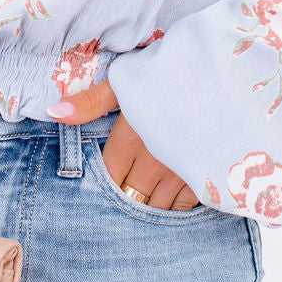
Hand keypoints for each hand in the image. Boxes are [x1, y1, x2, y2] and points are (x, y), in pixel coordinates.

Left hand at [48, 77, 200, 209]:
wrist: (228, 74)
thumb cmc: (174, 72)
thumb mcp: (129, 80)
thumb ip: (91, 101)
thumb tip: (53, 112)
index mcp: (131, 138)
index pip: (106, 177)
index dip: (101, 183)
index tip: (101, 182)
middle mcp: (154, 162)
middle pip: (128, 198)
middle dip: (123, 198)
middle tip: (121, 194)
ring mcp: (182, 173)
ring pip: (155, 209)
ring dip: (147, 207)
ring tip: (143, 201)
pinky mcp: (207, 178)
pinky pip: (183, 208)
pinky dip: (174, 207)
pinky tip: (169, 199)